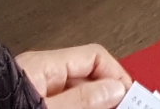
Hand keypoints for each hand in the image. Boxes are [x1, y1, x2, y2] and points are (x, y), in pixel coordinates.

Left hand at [16, 45, 130, 108]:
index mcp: (40, 65)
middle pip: (87, 76)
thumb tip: (114, 88)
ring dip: (94, 103)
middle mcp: (37, 74)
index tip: (130, 95)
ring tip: (108, 108)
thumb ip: (79, 99)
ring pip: (76, 92)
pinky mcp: (29, 103)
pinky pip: (62, 102)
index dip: (116, 74)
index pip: (93, 56)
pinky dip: (78, 106)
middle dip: (107, 93)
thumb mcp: (44, 107)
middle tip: (122, 106)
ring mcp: (33, 91)